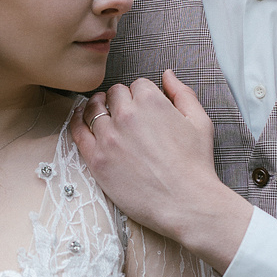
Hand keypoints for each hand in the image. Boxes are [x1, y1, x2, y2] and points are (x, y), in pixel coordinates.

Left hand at [70, 72, 252, 274]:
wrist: (186, 202)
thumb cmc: (195, 165)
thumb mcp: (199, 121)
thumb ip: (182, 93)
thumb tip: (167, 74)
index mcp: (150, 101)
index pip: (137, 84)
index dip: (141, 95)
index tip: (144, 107)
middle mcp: (125, 114)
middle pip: (114, 94)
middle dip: (121, 101)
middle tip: (127, 115)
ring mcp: (108, 137)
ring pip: (93, 109)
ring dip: (99, 108)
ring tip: (104, 114)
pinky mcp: (96, 159)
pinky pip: (78, 131)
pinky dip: (77, 121)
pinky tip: (80, 119)